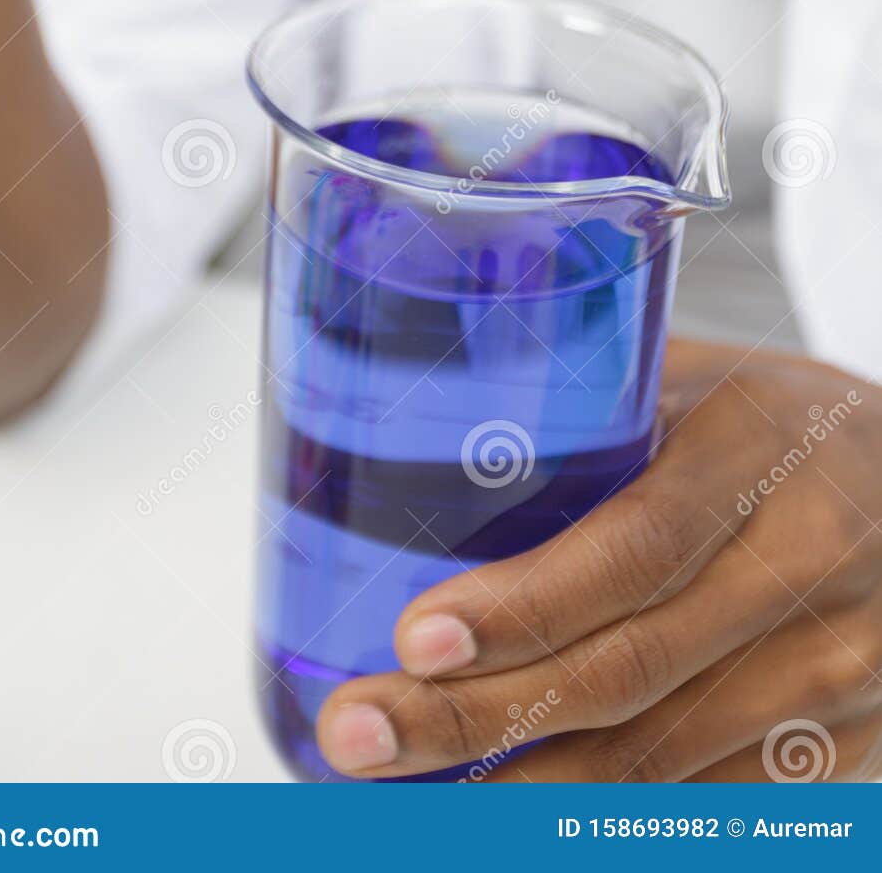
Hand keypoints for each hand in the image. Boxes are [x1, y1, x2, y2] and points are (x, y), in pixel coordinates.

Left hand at [317, 339, 881, 781]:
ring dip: (522, 789)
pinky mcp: (848, 747)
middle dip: (477, 717)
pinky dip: (601, 815)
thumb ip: (592, 406)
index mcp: (760, 449)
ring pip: (662, 759)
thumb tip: (419, 432)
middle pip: (630, 671)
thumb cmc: (776, 419)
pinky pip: (710, 803)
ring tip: (403, 786)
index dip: (525, 604)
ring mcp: (843, 669)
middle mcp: (812, 564)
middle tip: (360, 733)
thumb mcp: (700, 378)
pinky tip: (511, 805)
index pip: (636, 546)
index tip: (417, 639)